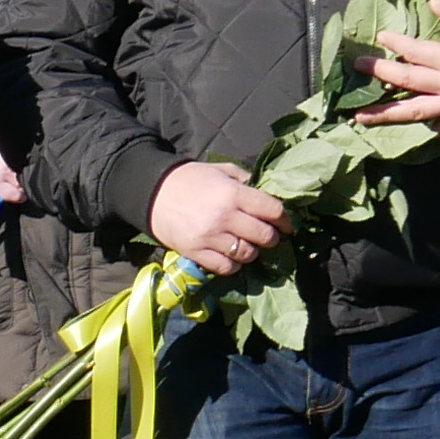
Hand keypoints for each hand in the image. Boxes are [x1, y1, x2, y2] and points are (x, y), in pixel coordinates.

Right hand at [149, 162, 287, 275]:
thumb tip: (271, 196)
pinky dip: (234, 265)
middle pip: (264, 236)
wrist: (152, 192)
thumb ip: (246, 181)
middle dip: (272, 238)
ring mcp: (210, 237)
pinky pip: (226, 267)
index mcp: (233, 193)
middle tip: (269, 237)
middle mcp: (224, 216)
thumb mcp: (222, 171)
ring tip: (249, 246)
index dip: (285, 220)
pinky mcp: (196, 252)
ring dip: (253, 252)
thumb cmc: (191, 179)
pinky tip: (233, 257)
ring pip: (247, 254)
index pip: (272, 210)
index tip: (287, 225)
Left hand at [361, 0, 439, 131]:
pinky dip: (420, 125)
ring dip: (384, 114)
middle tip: (356, 69)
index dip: (394, 43)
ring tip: (358, 117)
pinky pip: (437, 126)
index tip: (380, 36)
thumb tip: (431, 2)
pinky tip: (402, 127)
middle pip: (405, 81)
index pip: (415, 51)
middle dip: (378, 74)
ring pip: (413, 112)